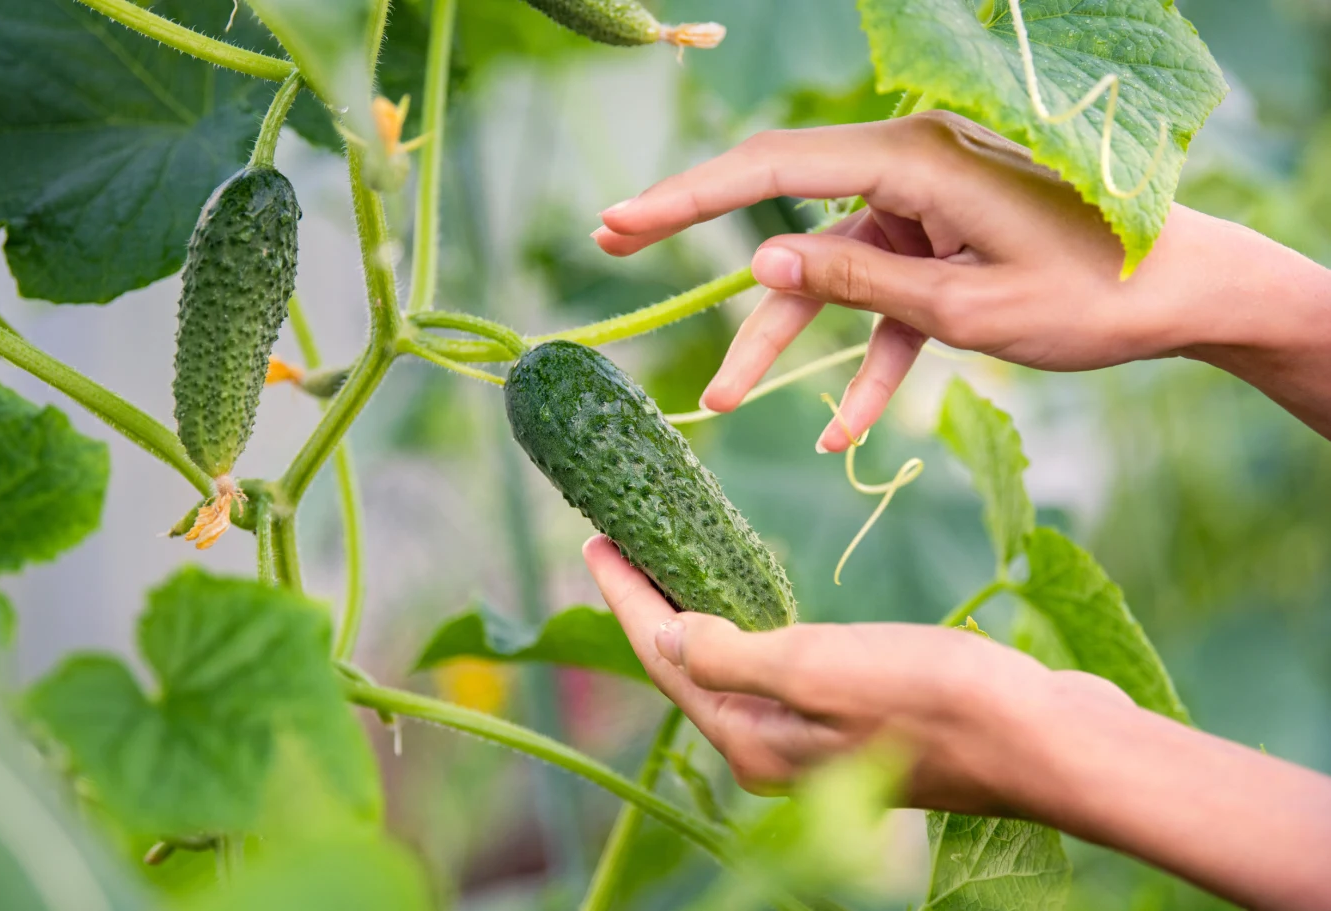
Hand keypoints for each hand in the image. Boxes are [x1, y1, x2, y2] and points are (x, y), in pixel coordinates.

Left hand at [584, 535, 1330, 910]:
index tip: (594, 537)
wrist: (1043, 737)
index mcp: (752, 738)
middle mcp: (773, 745)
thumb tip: (664, 637)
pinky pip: (776, 660)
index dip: (624, 596)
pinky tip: (750, 594)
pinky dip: (749, 620)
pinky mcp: (854, 714)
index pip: (664, 657)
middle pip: (689, 661)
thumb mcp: (817, 668)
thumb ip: (731, 656)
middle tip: (621, 535)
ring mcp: (814, 734)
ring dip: (696, 607)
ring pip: (731, 661)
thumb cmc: (932, 698)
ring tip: (670, 554)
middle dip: (650, 600)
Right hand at [592, 112, 1330, 445]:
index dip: (686, 197)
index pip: (774, 171)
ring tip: (724, 397)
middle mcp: (911, 173)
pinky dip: (866, 361)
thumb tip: (761, 262)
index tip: (618, 223)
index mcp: (913, 162)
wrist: (1189, 296)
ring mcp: (927, 212)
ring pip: (834, 273)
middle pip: (788, 209)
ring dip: (787, 339)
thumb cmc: (1090, 298)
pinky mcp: (946, 251)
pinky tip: (839, 434)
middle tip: (619, 251)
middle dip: (708, 246)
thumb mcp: (962, 306)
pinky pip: (888, 304)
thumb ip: (858, 283)